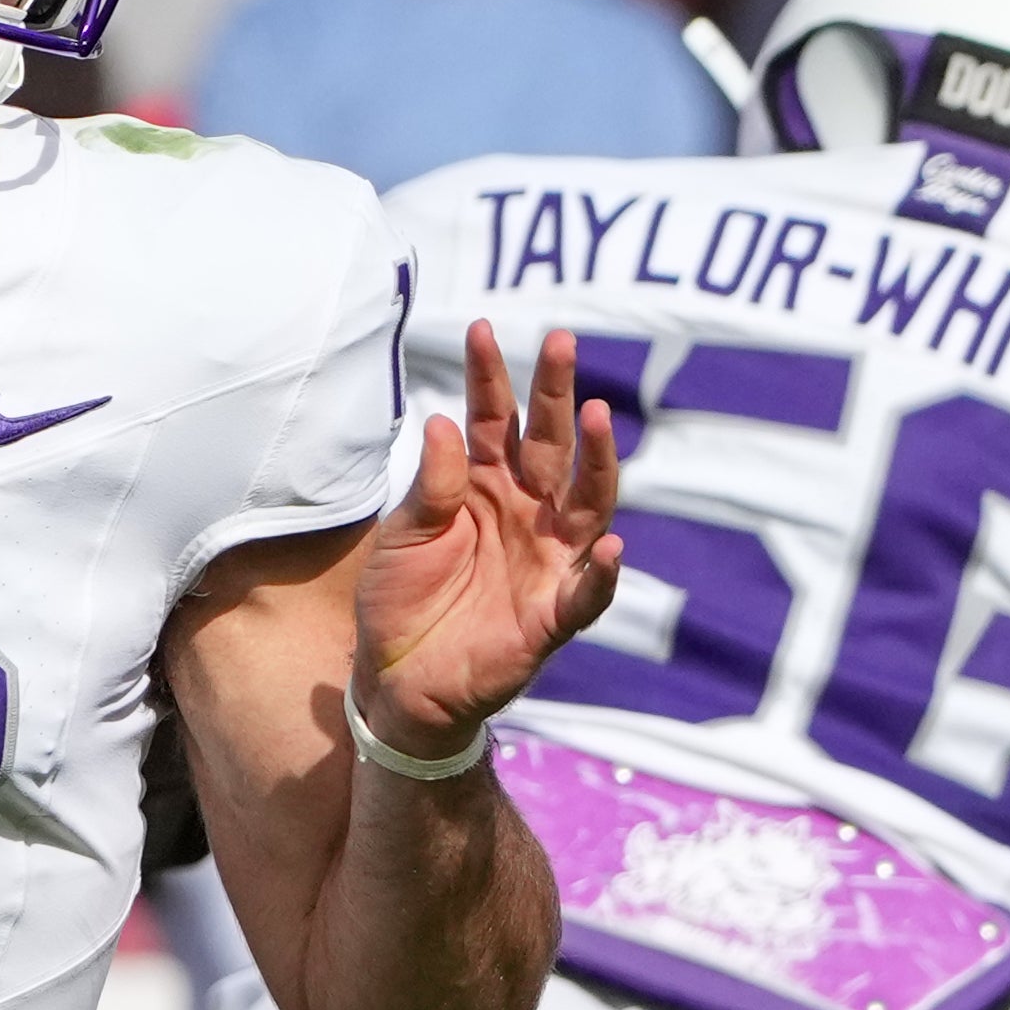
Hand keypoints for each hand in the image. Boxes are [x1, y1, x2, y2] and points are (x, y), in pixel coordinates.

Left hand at [351, 321, 620, 763]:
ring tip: (596, 417)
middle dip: (556, 393)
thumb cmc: (400, 600)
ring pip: (585, 504)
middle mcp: (524, 513)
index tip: (480, 328)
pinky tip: (615, 548)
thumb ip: (432, 485)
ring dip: (595, 462)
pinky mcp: (551, 616)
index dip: (489, 377)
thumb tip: (445, 421)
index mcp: (483, 486)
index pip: (493, 420)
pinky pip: (586, 594)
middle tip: (560, 341)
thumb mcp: (403, 536)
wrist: (394, 681)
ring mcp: (544, 561)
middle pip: (550, 445)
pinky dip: (603, 575)